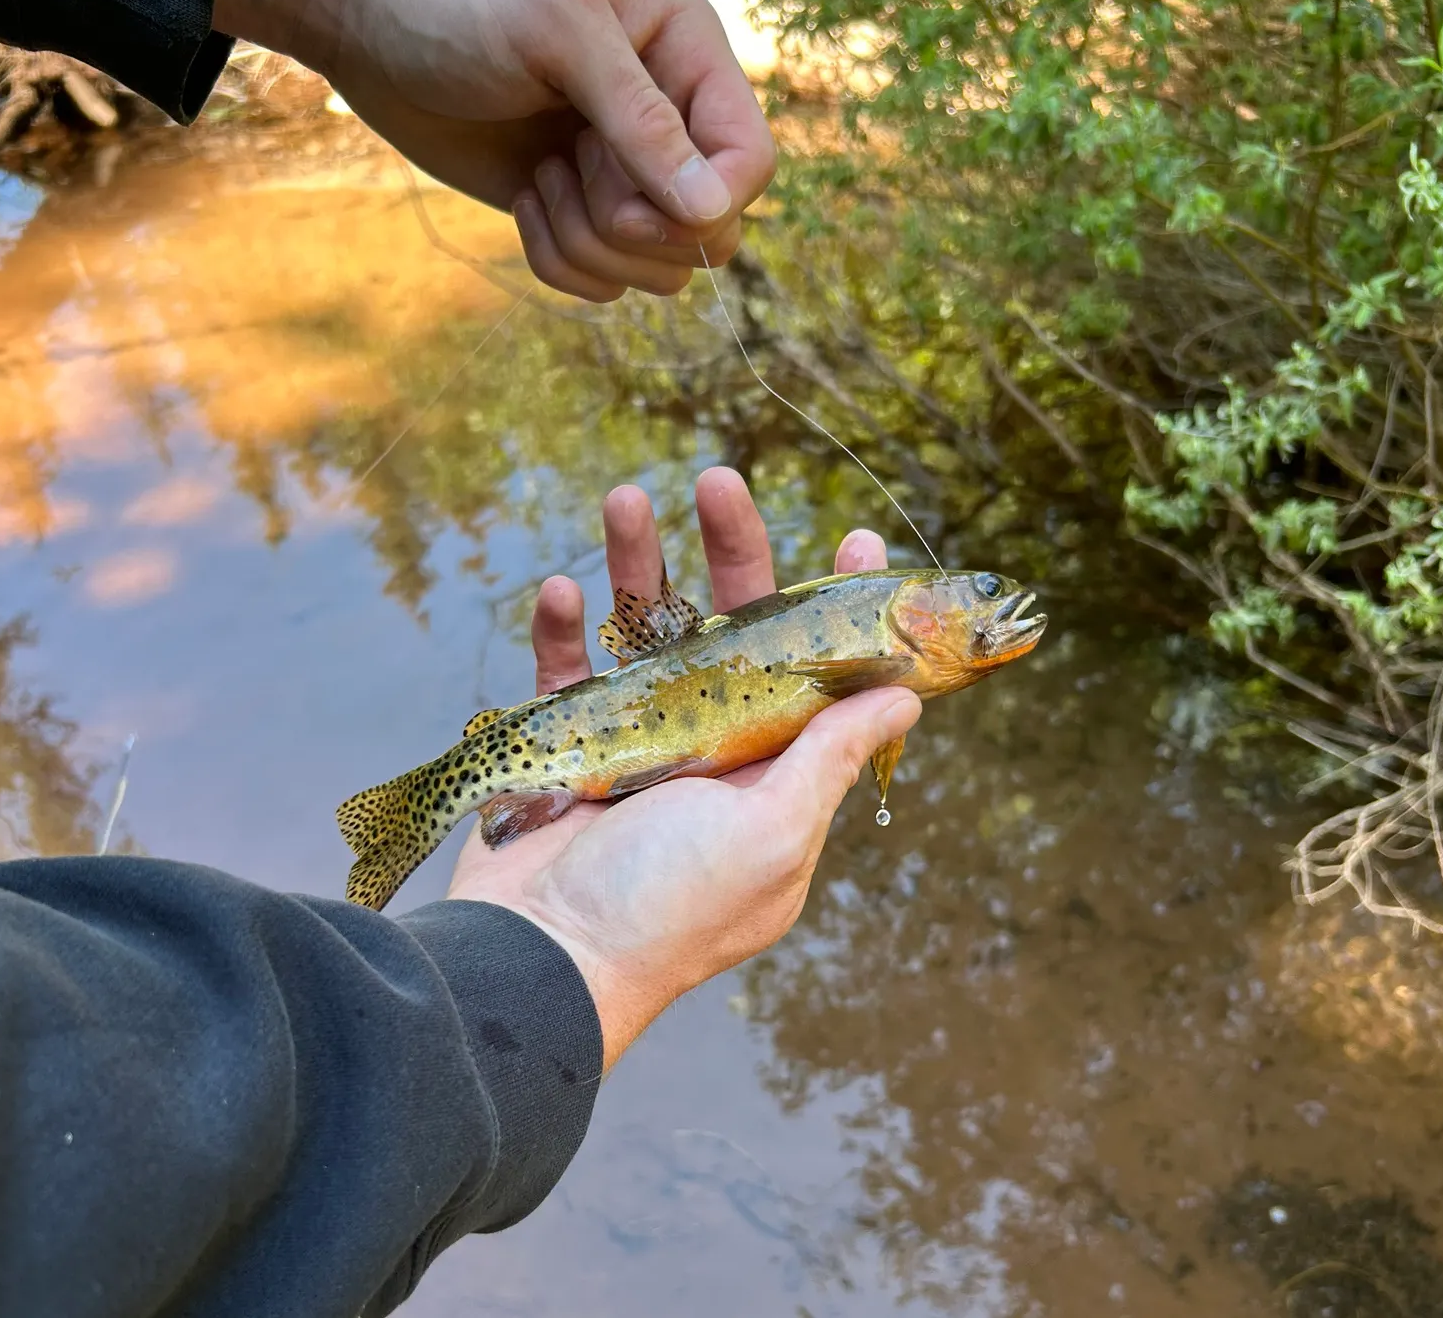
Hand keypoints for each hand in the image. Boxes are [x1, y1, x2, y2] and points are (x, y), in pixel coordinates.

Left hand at [213, 0, 775, 302]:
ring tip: (541, 175)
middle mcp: (671, 118)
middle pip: (711, 232)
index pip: (752, 162)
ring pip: (659, 270)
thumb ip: (641, 118)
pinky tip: (524, 197)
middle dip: (634, 224)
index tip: (638, 205)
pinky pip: (605, 284)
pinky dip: (559, 260)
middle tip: (568, 163)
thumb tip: (709, 210)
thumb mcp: (557, 32)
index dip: (710, 203)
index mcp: (688, 53)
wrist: (367, 23)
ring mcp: (624, 173)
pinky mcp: (578, 214)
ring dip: (591, 243)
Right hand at [445, 467, 920, 1070]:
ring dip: (634, 565)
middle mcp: (715, 754)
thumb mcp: (772, 833)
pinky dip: (563, 630)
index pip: (824, 678)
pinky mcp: (568, 748)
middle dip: (730, 553)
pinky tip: (558, 589)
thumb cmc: (666, 906)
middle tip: (720, 479)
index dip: (844, 610)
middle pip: (733, 632)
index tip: (859, 542)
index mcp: (775, 778)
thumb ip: (831, 757)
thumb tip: (905, 694)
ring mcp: (639, 746)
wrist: (538, 962)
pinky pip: (568, 673)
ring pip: (646, 634)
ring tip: (623, 497)